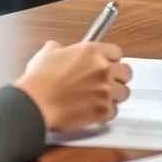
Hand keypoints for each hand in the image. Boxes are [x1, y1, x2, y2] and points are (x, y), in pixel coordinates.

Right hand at [13, 41, 131, 131]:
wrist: (35, 103)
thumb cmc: (39, 80)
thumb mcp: (48, 53)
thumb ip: (60, 49)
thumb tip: (58, 50)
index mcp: (92, 51)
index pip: (117, 52)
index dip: (112, 59)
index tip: (108, 64)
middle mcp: (103, 69)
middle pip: (126, 72)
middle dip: (119, 77)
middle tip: (109, 81)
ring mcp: (105, 90)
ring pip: (124, 92)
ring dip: (115, 96)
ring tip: (103, 97)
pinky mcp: (102, 110)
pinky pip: (115, 111)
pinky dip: (107, 113)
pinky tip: (96, 110)